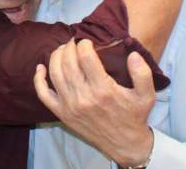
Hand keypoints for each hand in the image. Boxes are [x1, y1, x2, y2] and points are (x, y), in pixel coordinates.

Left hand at [33, 39, 154, 167]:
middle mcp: (84, 97)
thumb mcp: (147, 95)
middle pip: (67, 62)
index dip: (84, 44)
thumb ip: (142, 73)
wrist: (124, 143)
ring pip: (55, 74)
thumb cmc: (134, 115)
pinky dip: (39, 79)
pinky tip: (41, 68)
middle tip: (73, 42)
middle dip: (68, 47)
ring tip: (63, 50)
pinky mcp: (62, 114)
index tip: (87, 41)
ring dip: (55, 57)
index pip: (85, 57)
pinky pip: (43, 94)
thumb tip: (132, 54)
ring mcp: (70, 106)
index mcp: (103, 90)